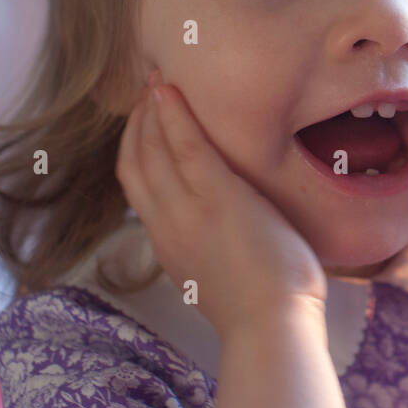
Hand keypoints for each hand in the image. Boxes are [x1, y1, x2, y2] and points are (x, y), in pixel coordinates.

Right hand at [115, 72, 327, 338]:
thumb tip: (218, 230)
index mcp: (168, 246)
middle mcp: (166, 226)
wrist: (272, 327)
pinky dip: (174, 115)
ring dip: (152, 110)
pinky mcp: (217, 197)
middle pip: (135, 163)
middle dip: (138, 123)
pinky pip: (186, 145)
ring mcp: (187, 211)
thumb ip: (207, 248)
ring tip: (159, 81)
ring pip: (153, 149)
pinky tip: (172, 92)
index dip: (136, 149)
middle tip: (149, 90)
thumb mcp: (217, 276)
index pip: (137, 188)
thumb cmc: (264, 308)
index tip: (146, 123)